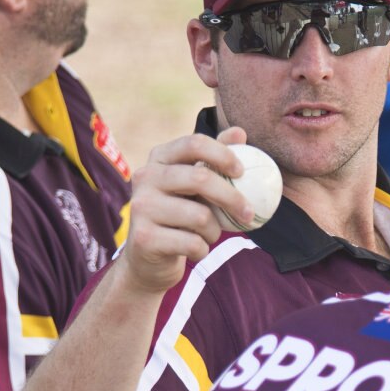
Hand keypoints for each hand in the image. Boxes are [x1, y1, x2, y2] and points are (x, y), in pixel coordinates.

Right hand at [118, 127, 253, 295]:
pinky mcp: (144, 238)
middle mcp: (145, 177)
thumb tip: (239, 132)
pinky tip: (194, 249)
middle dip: (232, 198)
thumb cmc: (180, 215)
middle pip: (200, 179)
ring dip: (214, 231)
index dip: (223, 154)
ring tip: (208, 234)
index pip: (194, 143)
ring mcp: (140, 207)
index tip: (242, 172)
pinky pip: (192, 243)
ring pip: (200, 217)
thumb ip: (215, 160)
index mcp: (159, 158)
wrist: (147, 258)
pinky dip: (202, 249)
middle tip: (248, 213)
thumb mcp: (196, 186)